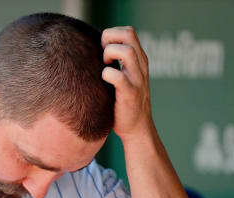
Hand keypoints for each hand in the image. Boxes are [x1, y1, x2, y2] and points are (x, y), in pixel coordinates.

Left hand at [101, 26, 152, 140]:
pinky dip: (108, 75)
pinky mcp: (130, 95)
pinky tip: (104, 81)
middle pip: (129, 34)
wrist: (137, 129)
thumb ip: (116, 63)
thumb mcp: (125, 76)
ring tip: (104, 67)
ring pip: (127, 52)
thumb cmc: (123, 102)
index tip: (102, 50)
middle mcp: (141, 66)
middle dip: (109, 39)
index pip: (129, 31)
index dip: (112, 34)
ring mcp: (137, 80)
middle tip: (102, 56)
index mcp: (139, 60)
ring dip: (110, 54)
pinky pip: (119, 77)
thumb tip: (93, 51)